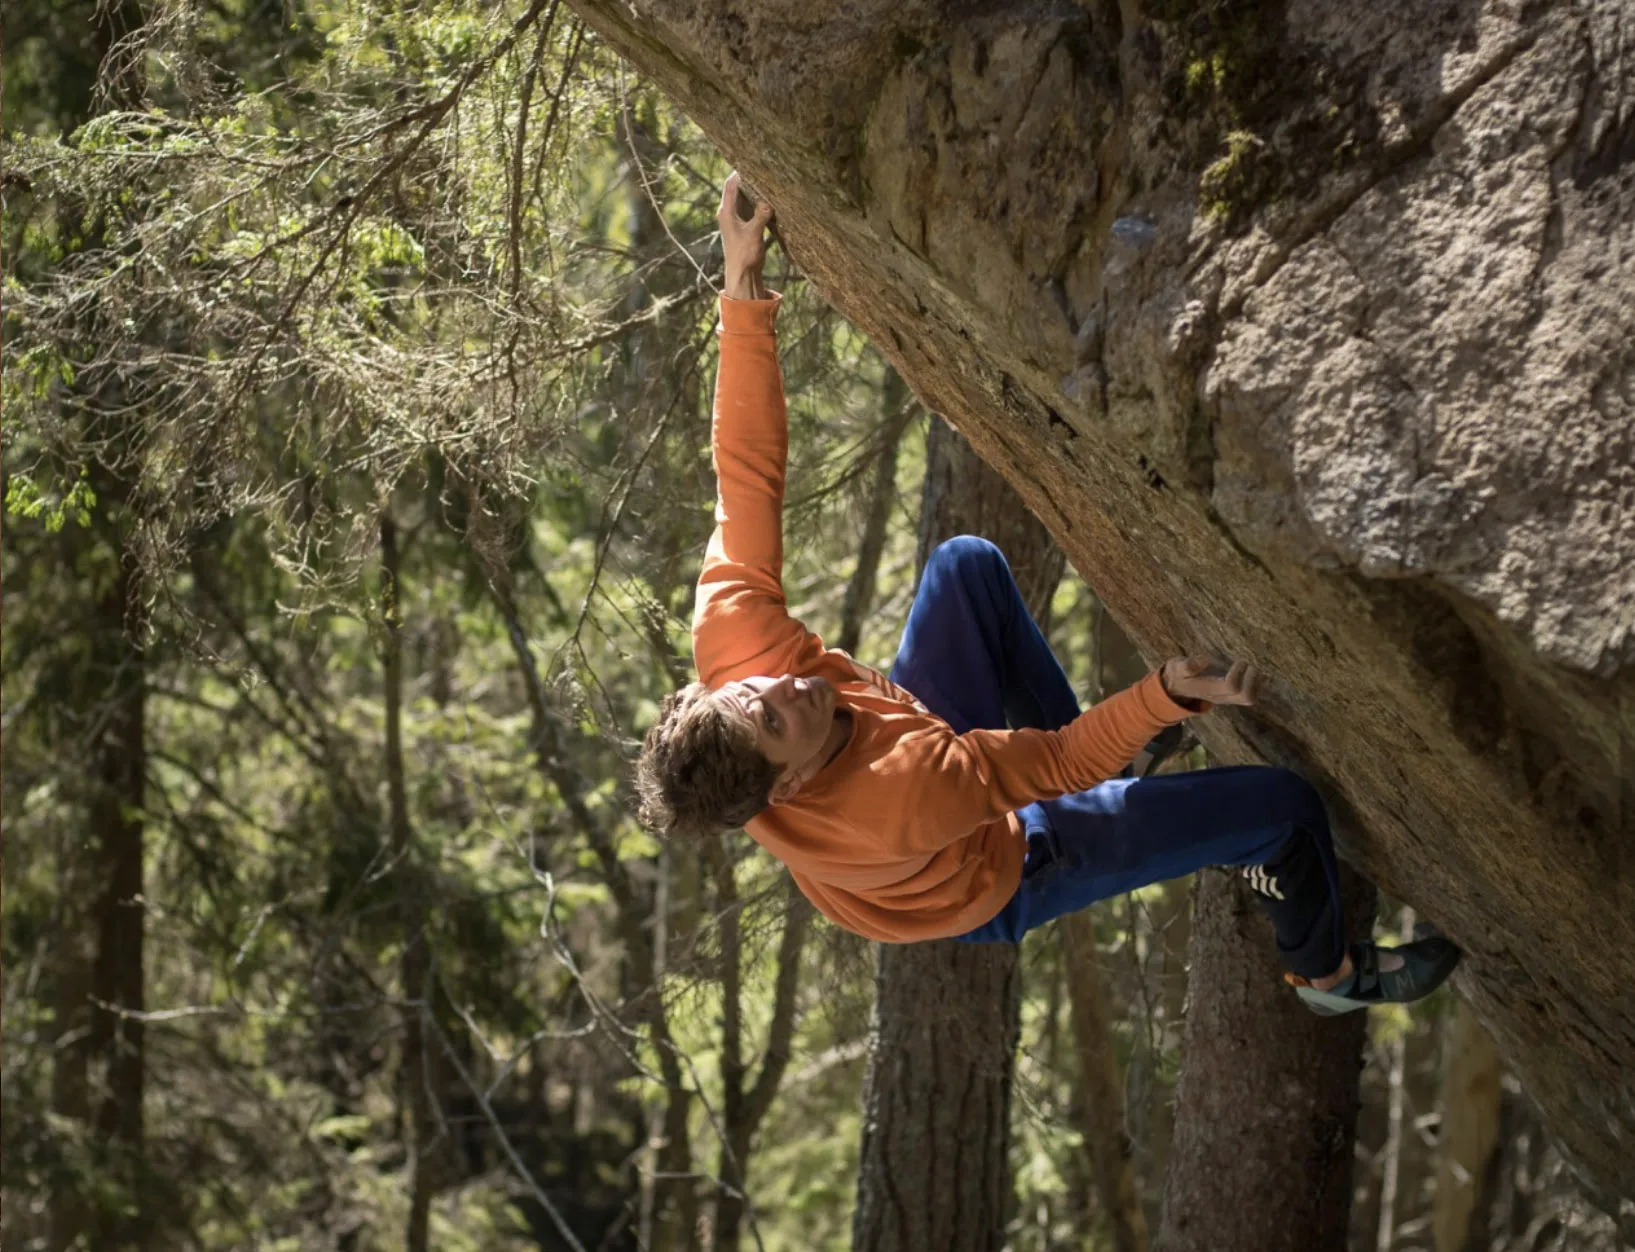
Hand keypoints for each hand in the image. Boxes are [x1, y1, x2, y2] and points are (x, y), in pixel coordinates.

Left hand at [718, 171, 773, 300]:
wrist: (742, 276)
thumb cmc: (744, 255)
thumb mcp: (754, 233)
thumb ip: (760, 215)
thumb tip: (768, 202)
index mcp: (726, 212)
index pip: (730, 185)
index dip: (739, 171)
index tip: (750, 160)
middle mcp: (728, 213)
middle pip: (737, 189)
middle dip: (749, 178)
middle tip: (764, 167)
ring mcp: (736, 220)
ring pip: (745, 198)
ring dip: (755, 190)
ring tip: (768, 179)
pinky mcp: (744, 227)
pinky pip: (750, 209)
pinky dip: (758, 202)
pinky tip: (770, 198)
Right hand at [1159, 655, 1258, 707]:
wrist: (1177, 689)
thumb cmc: (1179, 675)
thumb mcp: (1177, 668)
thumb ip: (1187, 665)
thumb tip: (1203, 659)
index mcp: (1210, 689)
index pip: (1231, 686)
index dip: (1238, 672)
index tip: (1239, 661)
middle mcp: (1221, 697)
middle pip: (1246, 697)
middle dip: (1252, 679)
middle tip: (1249, 666)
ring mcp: (1227, 699)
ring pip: (1251, 698)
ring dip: (1255, 682)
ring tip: (1249, 669)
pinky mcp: (1231, 697)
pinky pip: (1250, 695)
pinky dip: (1255, 685)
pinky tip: (1248, 673)